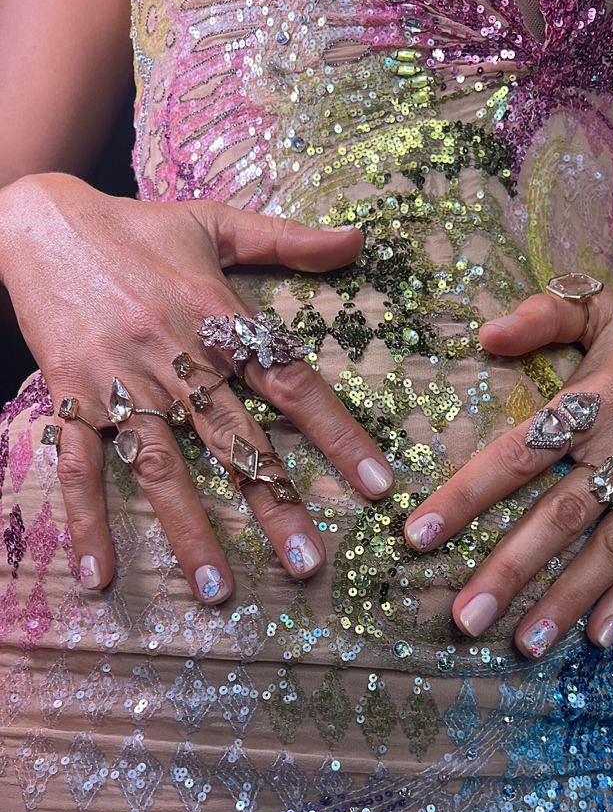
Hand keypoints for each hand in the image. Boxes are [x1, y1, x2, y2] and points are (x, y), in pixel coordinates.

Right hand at [0, 173, 393, 601]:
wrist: (38, 221)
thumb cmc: (138, 227)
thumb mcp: (217, 223)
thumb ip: (289, 240)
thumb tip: (359, 238)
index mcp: (218, 319)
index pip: (292, 384)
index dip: (338, 436)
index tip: (376, 487)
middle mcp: (175, 359)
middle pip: (235, 442)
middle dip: (275, 504)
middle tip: (308, 565)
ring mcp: (120, 384)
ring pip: (162, 467)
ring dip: (190, 532)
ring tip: (218, 590)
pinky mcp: (71, 398)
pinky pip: (80, 466)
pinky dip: (86, 520)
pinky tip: (99, 574)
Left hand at [402, 279, 612, 655]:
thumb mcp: (600, 305)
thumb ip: (542, 315)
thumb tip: (484, 334)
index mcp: (598, 398)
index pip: (520, 453)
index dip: (468, 494)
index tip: (419, 533)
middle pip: (560, 515)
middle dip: (510, 570)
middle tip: (466, 617)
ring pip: (609, 548)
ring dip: (566, 599)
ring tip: (524, 643)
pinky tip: (598, 637)